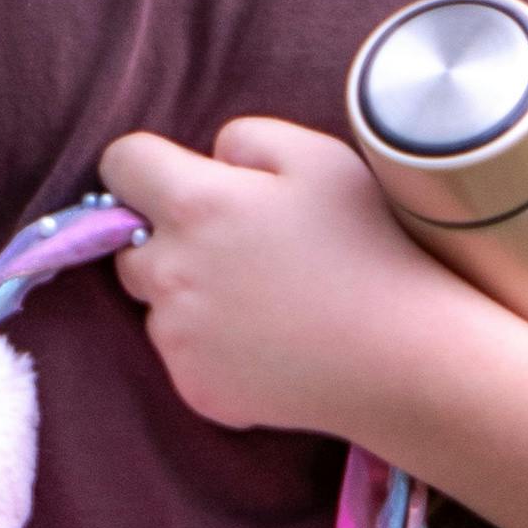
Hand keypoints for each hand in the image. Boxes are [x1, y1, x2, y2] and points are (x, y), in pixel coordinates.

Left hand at [99, 113, 428, 443]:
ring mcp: (178, 338)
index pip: (122, 163)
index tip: (176, 178)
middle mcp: (170, 272)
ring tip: (266, 302)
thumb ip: (246, 139)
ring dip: (190, 297)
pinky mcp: (195, 388)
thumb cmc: (370, 247)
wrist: (405, 357)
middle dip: (169, 239)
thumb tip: (210, 157)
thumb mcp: (321, 158)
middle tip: (241, 250)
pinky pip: (184, 356)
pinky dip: (213, 350)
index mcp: (196, 205)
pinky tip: (271, 344)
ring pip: (157, 304)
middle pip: (130, 243)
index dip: (146, 164)